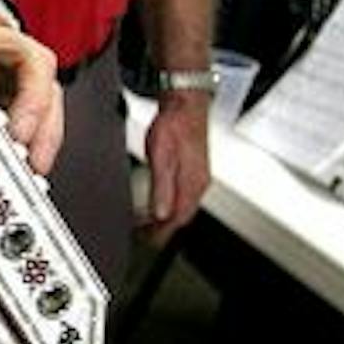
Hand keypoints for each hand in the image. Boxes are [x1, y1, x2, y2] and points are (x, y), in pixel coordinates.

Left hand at [141, 90, 210, 241]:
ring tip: (150, 223)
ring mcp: (198, 175)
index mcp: (192, 183)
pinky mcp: (195, 168)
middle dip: (164, 229)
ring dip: (168, 217)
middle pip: (183, 216)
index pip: (178, 219)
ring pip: (184, 206)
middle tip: (145, 236)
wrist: (185, 103)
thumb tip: (161, 214)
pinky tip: (162, 201)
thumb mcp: (162, 157)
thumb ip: (162, 187)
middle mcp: (199, 183)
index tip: (147, 240)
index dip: (161, 233)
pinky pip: (184, 194)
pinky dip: (172, 203)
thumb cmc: (174, 125)